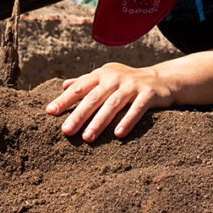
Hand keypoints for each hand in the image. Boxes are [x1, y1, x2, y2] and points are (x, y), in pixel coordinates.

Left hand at [46, 62, 174, 142]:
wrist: (162, 80)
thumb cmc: (128, 82)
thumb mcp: (107, 78)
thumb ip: (87, 82)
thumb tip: (64, 86)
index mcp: (102, 74)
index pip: (80, 87)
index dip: (65, 100)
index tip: (50, 112)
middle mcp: (115, 77)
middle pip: (94, 97)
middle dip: (79, 114)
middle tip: (66, 131)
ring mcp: (133, 85)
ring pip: (113, 104)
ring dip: (99, 122)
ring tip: (87, 138)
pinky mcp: (149, 94)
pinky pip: (137, 109)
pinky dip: (127, 121)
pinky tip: (118, 135)